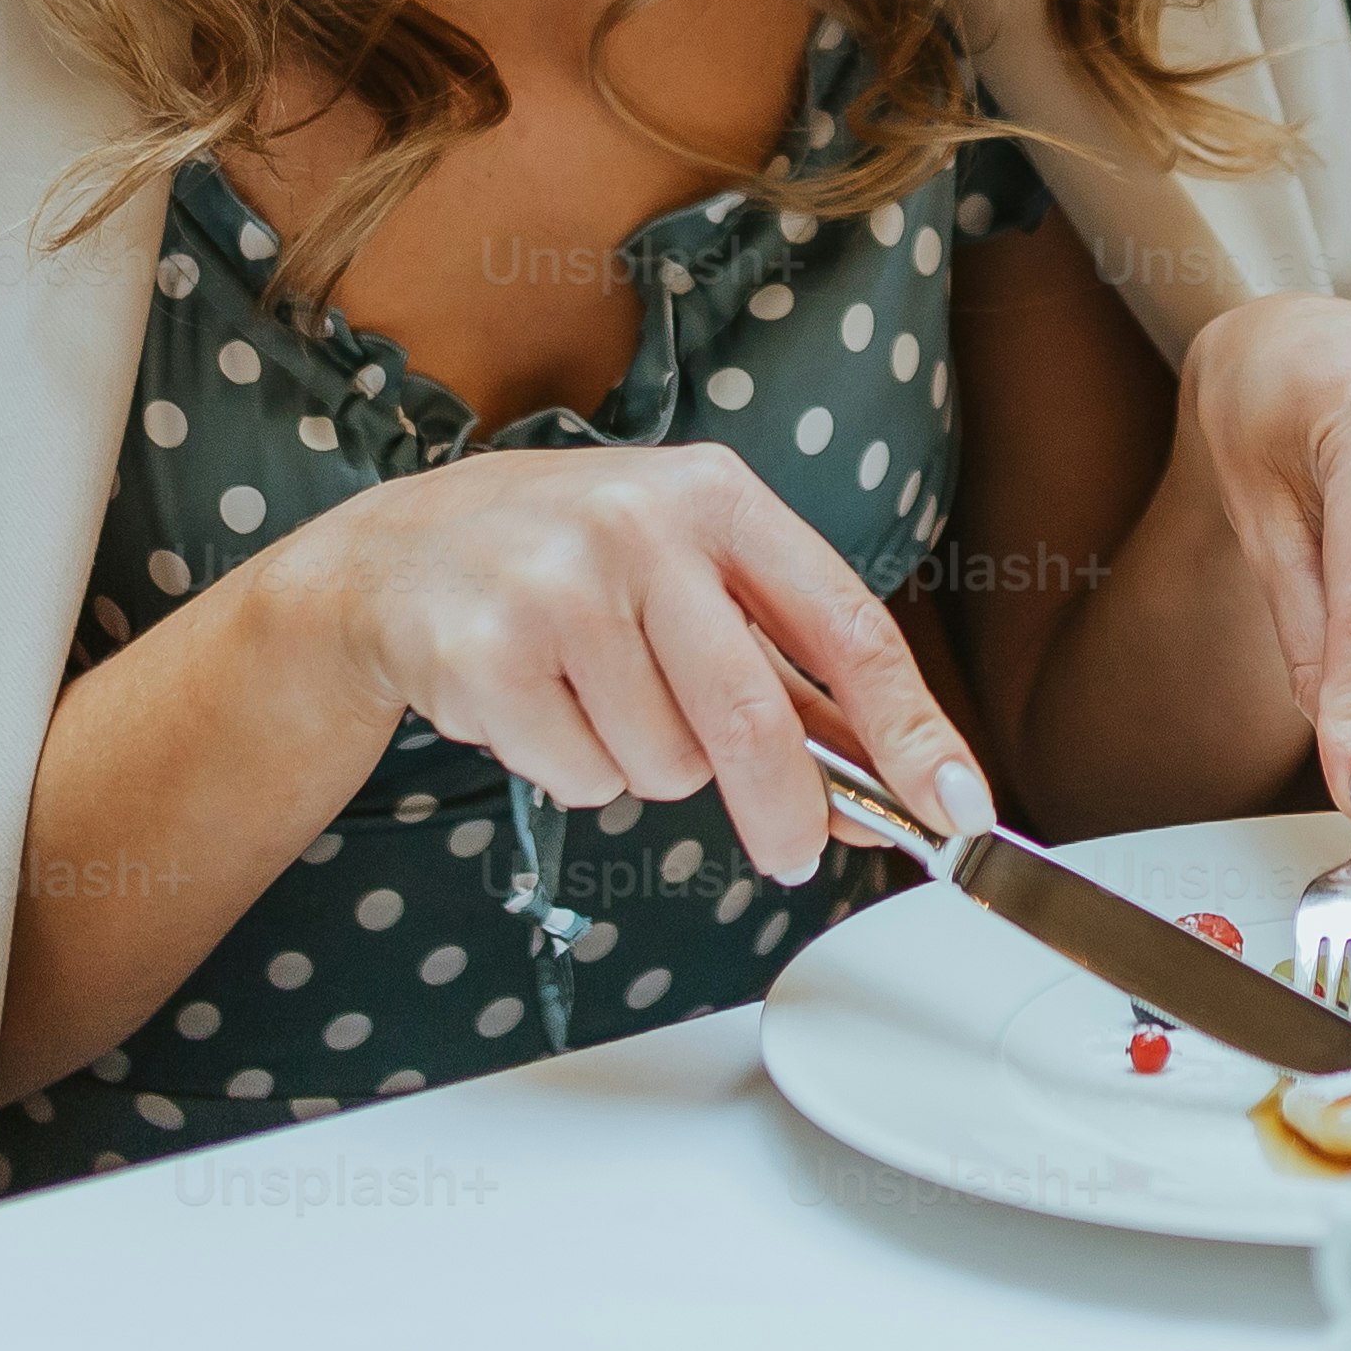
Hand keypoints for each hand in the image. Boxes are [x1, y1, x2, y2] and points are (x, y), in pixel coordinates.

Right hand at [288, 446, 983, 889]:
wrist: (395, 556)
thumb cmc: (571, 566)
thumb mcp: (691, 577)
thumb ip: (792, 679)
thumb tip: (888, 787)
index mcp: (718, 496)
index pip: (848, 628)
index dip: (911, 731)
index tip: (955, 806)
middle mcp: (640, 527)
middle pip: (754, 720)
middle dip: (787, 812)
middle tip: (789, 853)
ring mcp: (557, 587)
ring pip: (666, 762)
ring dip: (649, 765)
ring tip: (597, 697)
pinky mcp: (488, 657)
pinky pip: (583, 776)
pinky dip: (576, 771)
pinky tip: (540, 705)